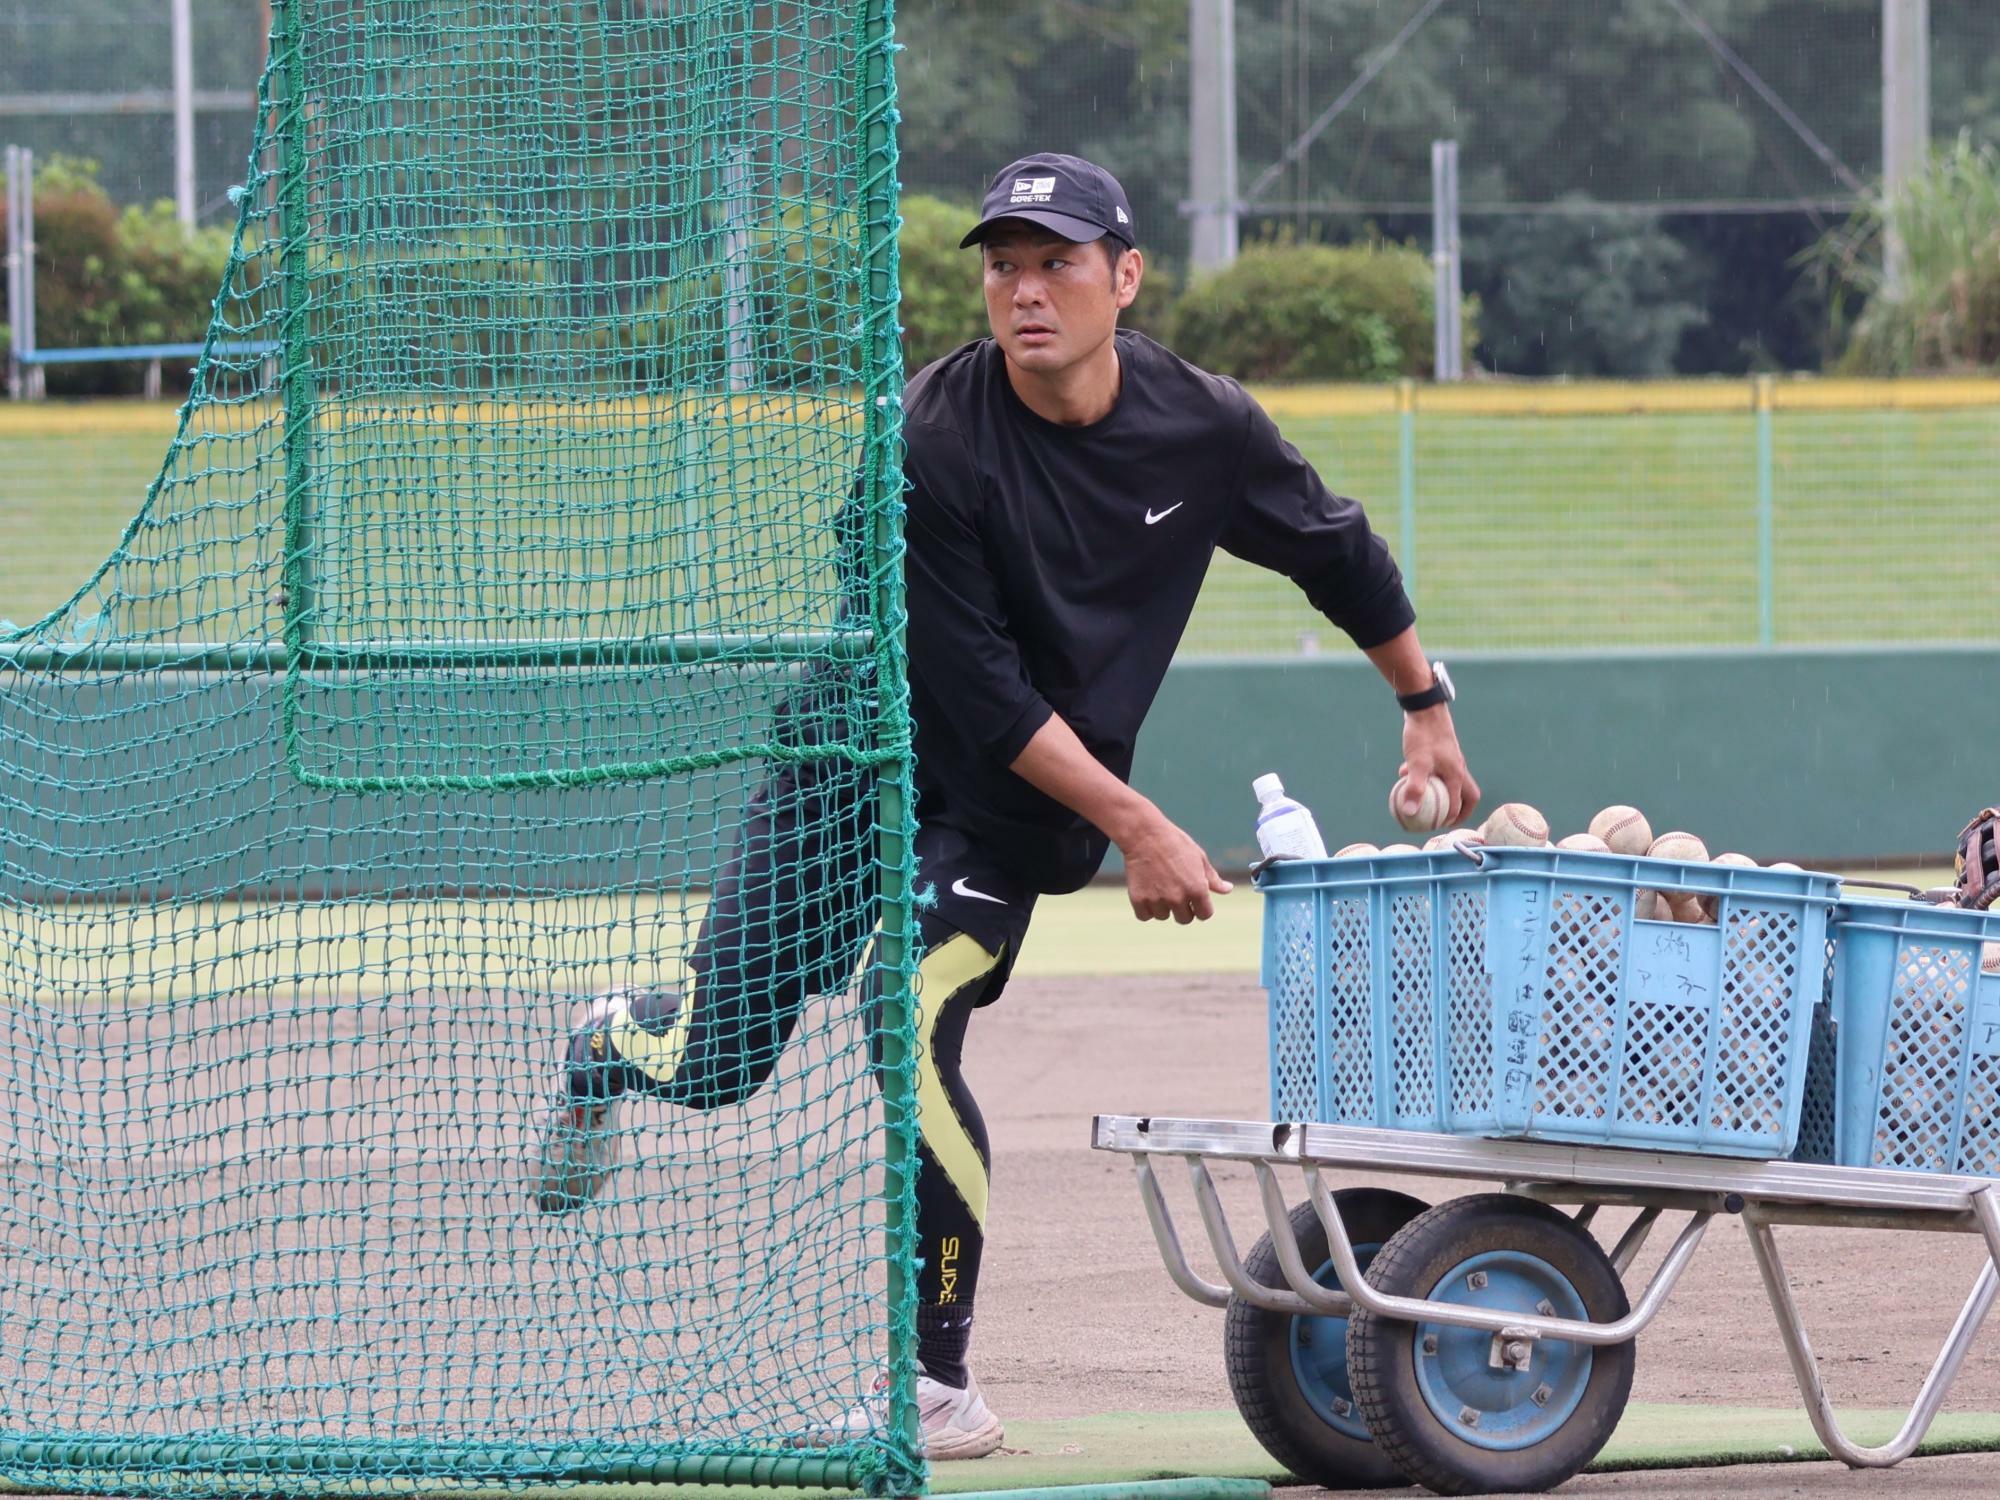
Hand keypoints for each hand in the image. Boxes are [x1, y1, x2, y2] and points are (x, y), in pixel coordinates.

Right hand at [1117, 807, 1232, 922]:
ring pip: (1163, 916)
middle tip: (1174, 890)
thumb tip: (1228, 889)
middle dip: (1182, 908)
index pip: (1204, 915)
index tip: (1194, 899)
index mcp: (1197, 889)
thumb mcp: (1199, 858)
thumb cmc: (1175, 843)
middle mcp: (1178, 898)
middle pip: (1184, 919)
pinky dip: (1145, 907)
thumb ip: (1213, 879)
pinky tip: (1146, 891)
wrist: (1144, 834)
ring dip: (1162, 906)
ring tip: (1159, 884)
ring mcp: (1157, 900)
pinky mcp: (1138, 899)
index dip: (1201, 907)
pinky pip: (1144, 915)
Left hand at [1400, 707, 1479, 825]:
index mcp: (1457, 775)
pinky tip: (1405, 773)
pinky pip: (1437, 769)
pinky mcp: (1442, 751)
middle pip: (1466, 795)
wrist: (1425, 709)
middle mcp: (1459, 768)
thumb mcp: (1416, 764)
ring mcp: (1451, 759)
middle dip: (1457, 810)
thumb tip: (1410, 812)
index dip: (1448, 820)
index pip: (1459, 805)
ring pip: (1450, 781)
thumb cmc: (1423, 736)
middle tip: (1443, 819)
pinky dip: (1426, 775)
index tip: (1434, 828)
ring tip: (1424, 800)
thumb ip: (1415, 788)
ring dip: (1440, 791)